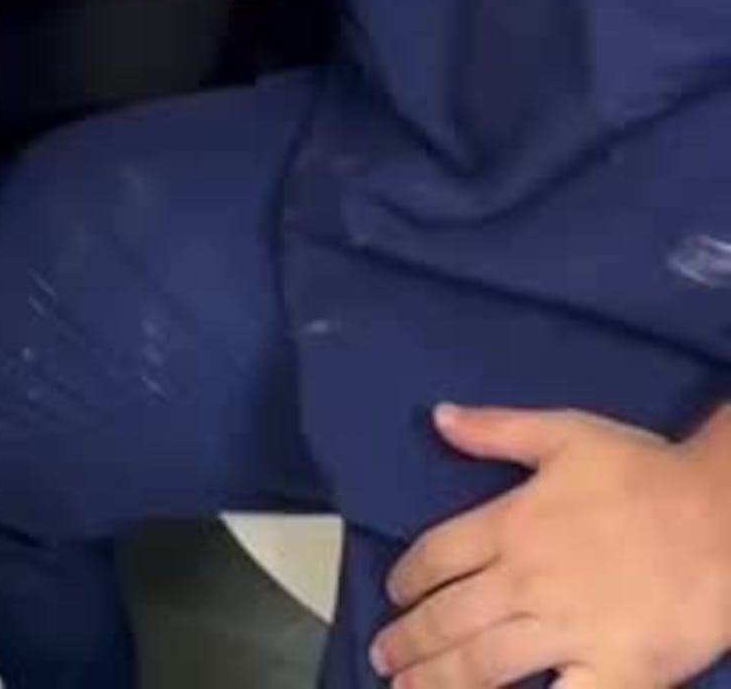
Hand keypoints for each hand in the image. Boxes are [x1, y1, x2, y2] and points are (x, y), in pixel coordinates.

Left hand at [369, 403, 730, 687]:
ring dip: (437, 679)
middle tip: (382, 656)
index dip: (408, 577)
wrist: (718, 517)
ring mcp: (564, 632)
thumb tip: (438, 416)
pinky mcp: (608, 675)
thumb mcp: (565, 433)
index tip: (393, 593)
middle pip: (449, 616)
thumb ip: (497, 429)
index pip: (438, 554)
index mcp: (513, 523)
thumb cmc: (643, 472)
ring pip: (483, 664)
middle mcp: (526, 581)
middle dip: (409, 640)